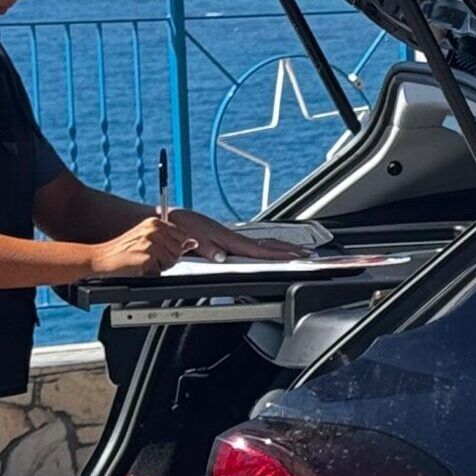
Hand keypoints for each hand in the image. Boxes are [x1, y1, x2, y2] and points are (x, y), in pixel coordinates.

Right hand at [88, 218, 186, 278]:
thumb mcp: (147, 239)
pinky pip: (160, 272)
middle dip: (167, 258)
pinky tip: (138, 267)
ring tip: (142, 262)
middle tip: (147, 258)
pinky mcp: (147, 258)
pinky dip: (150, 274)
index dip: (175, 247)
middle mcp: (155, 230)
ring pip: (171, 262)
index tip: (161, 250)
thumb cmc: (122, 250)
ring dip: (159, 267)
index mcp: (156, 223)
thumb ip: (170, 240)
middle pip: (178, 250)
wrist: (100, 258)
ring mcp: (151, 244)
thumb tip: (193, 243)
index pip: (183, 235)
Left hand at [165, 208, 306, 262]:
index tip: (295, 255)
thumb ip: (208, 249)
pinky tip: (269, 249)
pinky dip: (266, 247)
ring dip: (279, 248)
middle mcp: (231, 237)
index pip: (258, 249)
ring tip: (295, 252)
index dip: (277, 254)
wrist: (169, 217)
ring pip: (261, 244)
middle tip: (307, 253)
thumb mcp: (190, 238)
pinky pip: (252, 244)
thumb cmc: (179, 226)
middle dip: (287, 249)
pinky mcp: (224, 239)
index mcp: (226, 239)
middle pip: (266, 244)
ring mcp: (230, 237)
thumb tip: (224, 258)